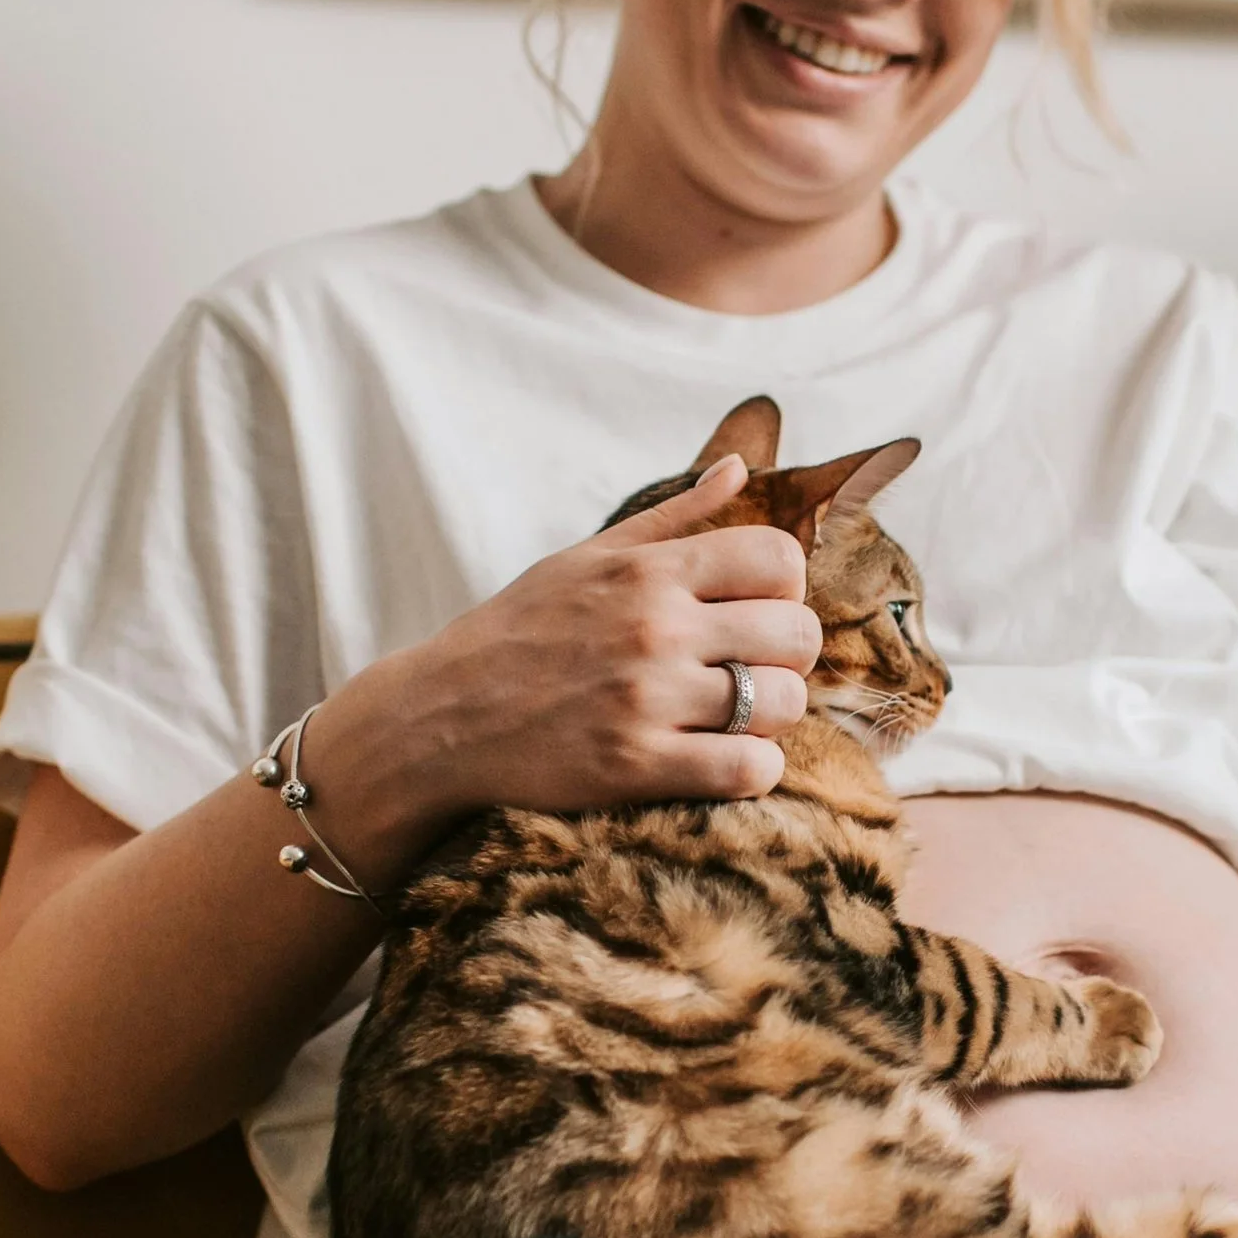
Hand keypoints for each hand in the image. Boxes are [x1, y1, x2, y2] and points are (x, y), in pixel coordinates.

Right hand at [313, 457, 821, 867]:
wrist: (441, 715)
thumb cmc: (519, 631)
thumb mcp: (586, 556)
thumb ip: (673, 515)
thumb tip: (738, 466)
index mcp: (649, 571)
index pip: (779, 558)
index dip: (786, 588)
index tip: (757, 613)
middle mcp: (656, 628)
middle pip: (796, 633)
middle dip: (789, 656)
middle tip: (755, 671)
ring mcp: (648, 698)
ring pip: (783, 703)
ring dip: (775, 716)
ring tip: (740, 719)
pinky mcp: (637, 765)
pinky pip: (748, 769)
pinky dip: (756, 771)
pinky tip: (728, 762)